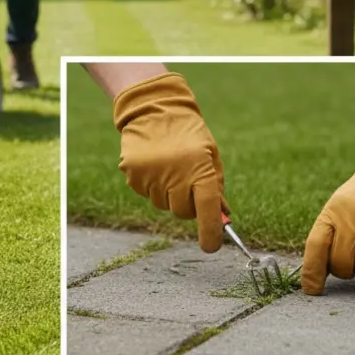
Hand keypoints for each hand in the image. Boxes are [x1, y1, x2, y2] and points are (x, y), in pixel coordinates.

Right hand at [113, 72, 227, 252]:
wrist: (155, 108)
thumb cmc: (189, 133)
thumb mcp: (211, 154)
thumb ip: (216, 185)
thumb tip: (221, 216)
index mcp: (199, 169)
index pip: (207, 210)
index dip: (211, 232)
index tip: (211, 246)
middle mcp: (175, 175)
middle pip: (183, 212)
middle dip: (188, 205)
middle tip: (188, 184)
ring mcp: (151, 176)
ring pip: (163, 204)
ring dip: (169, 193)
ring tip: (170, 167)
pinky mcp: (133, 175)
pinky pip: (146, 193)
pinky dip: (152, 185)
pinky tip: (155, 164)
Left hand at [301, 140, 354, 294]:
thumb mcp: (341, 206)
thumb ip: (331, 234)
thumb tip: (318, 271)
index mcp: (333, 212)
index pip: (316, 246)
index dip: (311, 272)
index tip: (312, 290)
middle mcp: (351, 220)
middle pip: (341, 264)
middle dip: (345, 269)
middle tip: (352, 258)